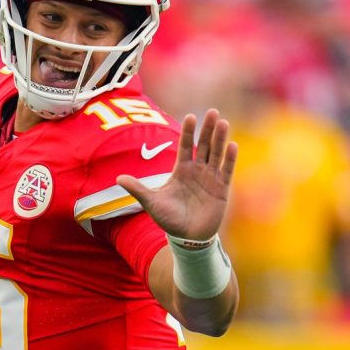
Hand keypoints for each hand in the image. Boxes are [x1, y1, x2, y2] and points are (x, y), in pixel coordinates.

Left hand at [117, 108, 236, 243]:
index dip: (188, 132)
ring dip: (220, 139)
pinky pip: (226, 171)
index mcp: (182, 170)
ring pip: (216, 154)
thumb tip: (118, 178)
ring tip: (223, 123)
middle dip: (208, 129)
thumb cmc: (169, 219)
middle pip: (204, 145)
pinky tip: (232, 145)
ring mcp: (210, 179)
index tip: (191, 116)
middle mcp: (197, 171)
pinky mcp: (221, 189)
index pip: (185, 146)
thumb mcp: (151, 202)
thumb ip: (137, 188)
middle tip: (213, 112)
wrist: (187, 238)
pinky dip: (229, 159)